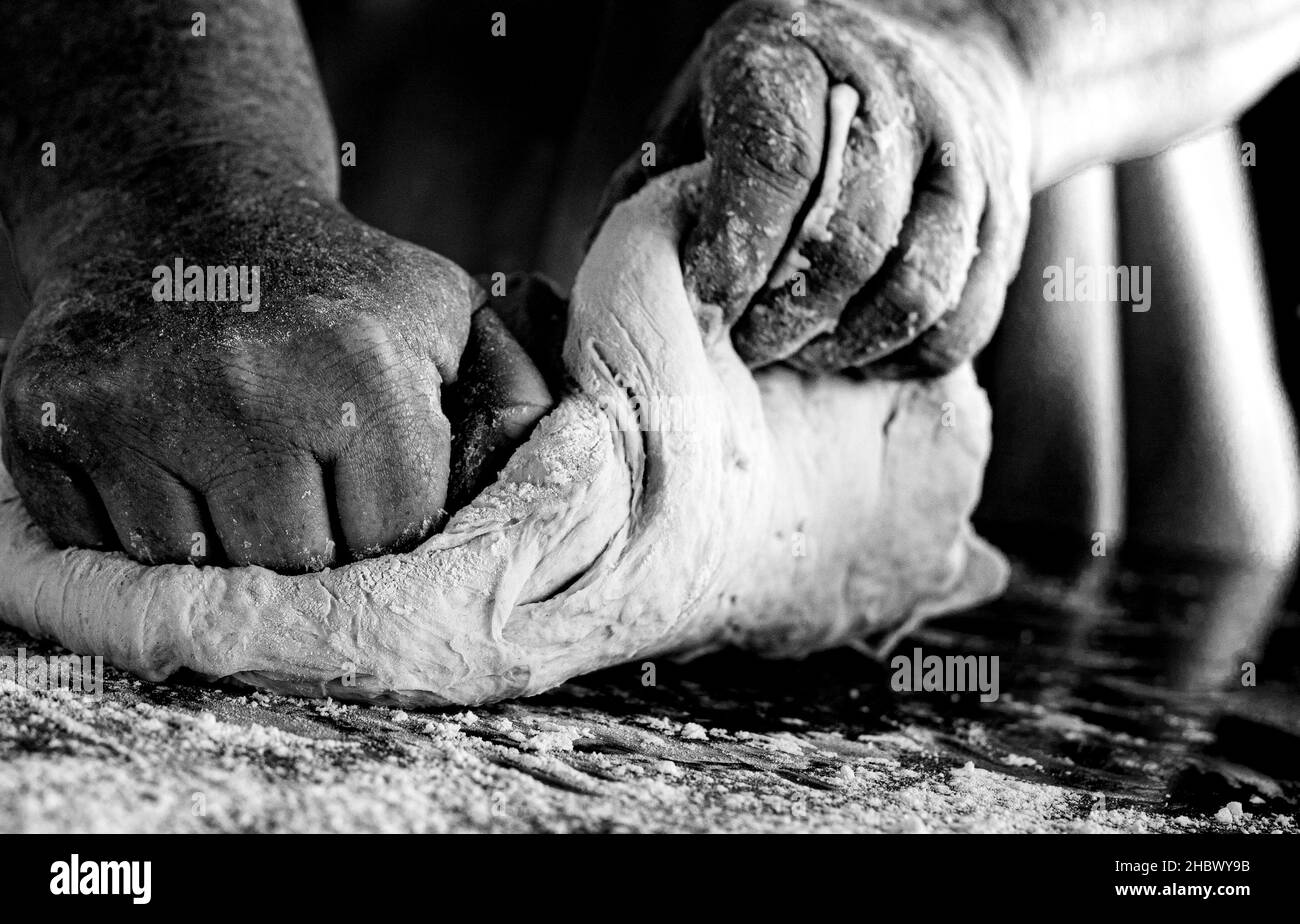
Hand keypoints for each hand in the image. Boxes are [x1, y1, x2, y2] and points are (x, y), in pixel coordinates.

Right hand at [0, 192, 549, 571]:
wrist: (177, 205)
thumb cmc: (331, 284)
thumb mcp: (439, 312)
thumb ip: (509, 395)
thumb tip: (564, 483)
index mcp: (363, 367)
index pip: (394, 539)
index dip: (386, 530)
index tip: (371, 497)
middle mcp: (247, 389)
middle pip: (297, 567)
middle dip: (311, 542)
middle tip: (299, 484)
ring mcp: (138, 408)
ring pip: (200, 572)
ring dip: (225, 539)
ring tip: (234, 466)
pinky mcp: (51, 421)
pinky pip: (112, 548)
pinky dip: (144, 527)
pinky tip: (168, 461)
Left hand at [599, 0, 1033, 374]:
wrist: (946, 60)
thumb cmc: (788, 103)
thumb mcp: (707, 109)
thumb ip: (658, 188)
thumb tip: (618, 287)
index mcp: (797, 58)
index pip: (776, 162)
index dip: (735, 251)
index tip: (706, 301)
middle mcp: (897, 100)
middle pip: (848, 242)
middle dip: (782, 319)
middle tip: (742, 344)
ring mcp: (963, 162)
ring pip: (914, 292)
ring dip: (842, 347)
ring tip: (797, 352)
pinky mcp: (1005, 225)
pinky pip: (958, 325)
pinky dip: (898, 358)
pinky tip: (854, 349)